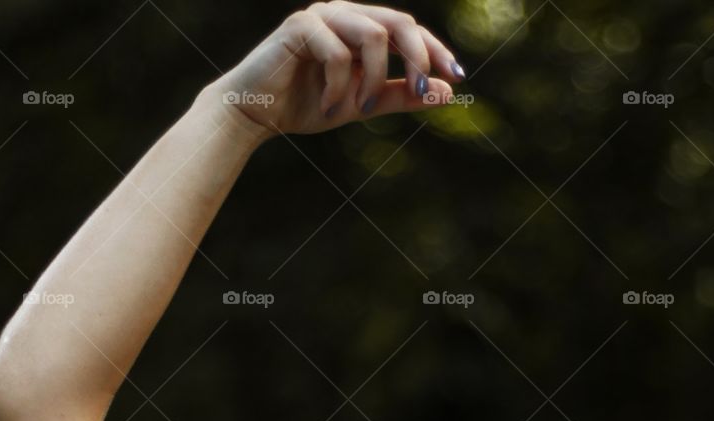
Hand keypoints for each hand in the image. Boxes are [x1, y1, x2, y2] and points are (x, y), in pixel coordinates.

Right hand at [205, 1, 465, 141]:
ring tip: (359, 108)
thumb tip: (445, 92)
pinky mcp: (300, 26)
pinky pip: (337, 53)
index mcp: (362, 27)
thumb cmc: (306, 104)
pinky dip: (339, 86)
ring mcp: (323, 16)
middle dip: (417, 58)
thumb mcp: (362, 105)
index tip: (458, 76)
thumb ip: (400, 96)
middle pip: (398, 22)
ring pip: (373, 35)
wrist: (256, 113)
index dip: (436, 51)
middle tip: (421, 92)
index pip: (409, 30)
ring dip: (374, 79)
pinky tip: (326, 107)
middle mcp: (345, 14)